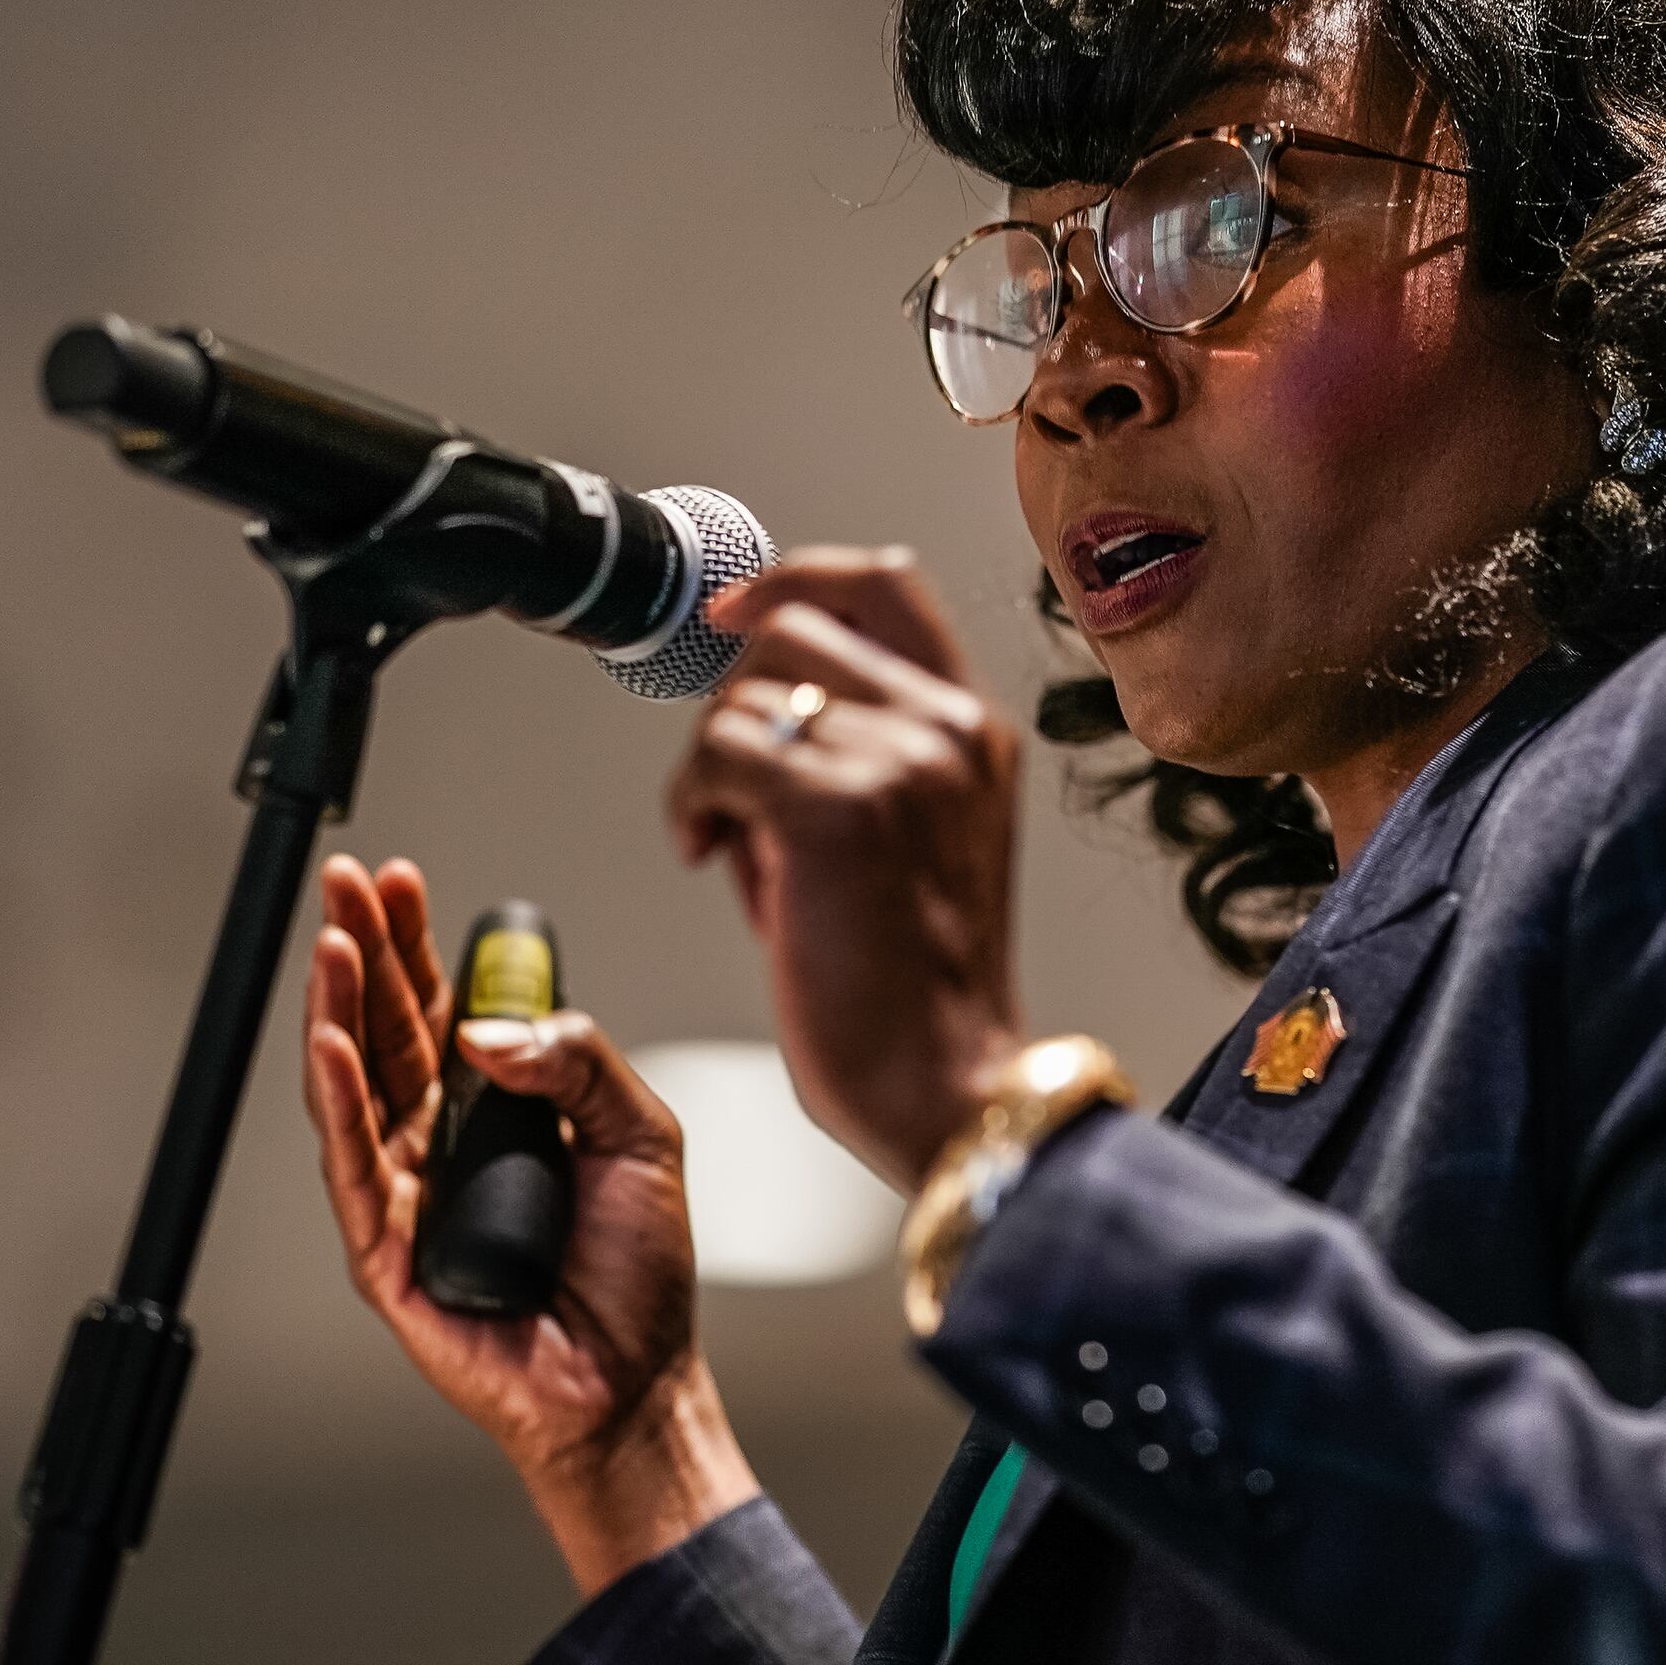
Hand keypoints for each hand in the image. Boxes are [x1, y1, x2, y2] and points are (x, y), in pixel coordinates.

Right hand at [300, 853, 756, 1593]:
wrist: (632, 1381)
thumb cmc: (637, 1272)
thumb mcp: (641, 1133)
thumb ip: (579, 1060)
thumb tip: (489, 1027)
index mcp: (499, 1110)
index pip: (444, 1006)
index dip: (418, 943)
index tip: (399, 880)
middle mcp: (442, 1144)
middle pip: (389, 1029)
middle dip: (365, 950)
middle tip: (346, 884)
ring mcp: (409, 1195)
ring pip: (358, 1086)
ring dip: (340, 1009)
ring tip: (333, 942)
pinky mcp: (388, 1252)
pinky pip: (355, 1167)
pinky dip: (339, 1103)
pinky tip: (330, 1045)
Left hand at [670, 548, 1024, 1187]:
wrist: (944, 1084)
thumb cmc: (914, 983)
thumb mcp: (906, 833)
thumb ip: (852, 751)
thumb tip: (751, 703)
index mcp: (973, 728)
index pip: (884, 583)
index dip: (794, 580)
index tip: (732, 613)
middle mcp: (946, 728)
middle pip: (793, 627)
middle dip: (732, 697)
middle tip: (728, 788)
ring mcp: (898, 760)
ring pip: (743, 696)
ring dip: (709, 765)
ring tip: (729, 842)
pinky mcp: (836, 809)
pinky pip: (719, 754)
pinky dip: (692, 803)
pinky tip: (709, 854)